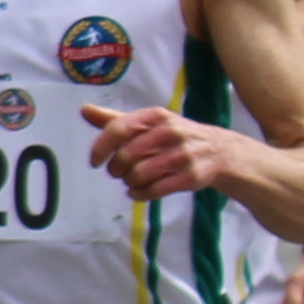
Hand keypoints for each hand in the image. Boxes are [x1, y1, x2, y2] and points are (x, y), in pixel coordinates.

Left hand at [83, 102, 235, 202]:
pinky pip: (154, 190)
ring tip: (132, 180)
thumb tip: (84, 109)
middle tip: (117, 172)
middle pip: (126, 156)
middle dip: (115, 169)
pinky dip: (140, 194)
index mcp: (156, 116)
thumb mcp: (148, 123)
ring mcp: (183, 155)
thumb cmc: (174, 136)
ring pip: (139, 174)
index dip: (100, 148)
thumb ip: (115, 119)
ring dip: (129, 181)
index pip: (118, 129)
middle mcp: (171, 132)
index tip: (95, 162)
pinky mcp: (191, 177)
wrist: (220, 151)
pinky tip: (138, 191)